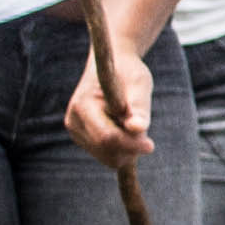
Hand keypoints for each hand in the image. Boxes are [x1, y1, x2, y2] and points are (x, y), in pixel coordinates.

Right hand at [66, 42, 152, 169]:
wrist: (111, 65)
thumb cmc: (128, 72)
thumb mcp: (138, 84)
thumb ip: (138, 107)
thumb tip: (137, 128)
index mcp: (83, 105)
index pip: (107, 137)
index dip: (131, 144)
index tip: (151, 145)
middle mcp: (73, 121)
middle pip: (106, 151)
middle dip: (130, 147)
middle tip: (144, 129)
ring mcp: (75, 131)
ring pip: (108, 158)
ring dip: (127, 148)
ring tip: (132, 123)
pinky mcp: (82, 138)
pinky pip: (107, 156)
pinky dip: (122, 149)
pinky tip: (125, 130)